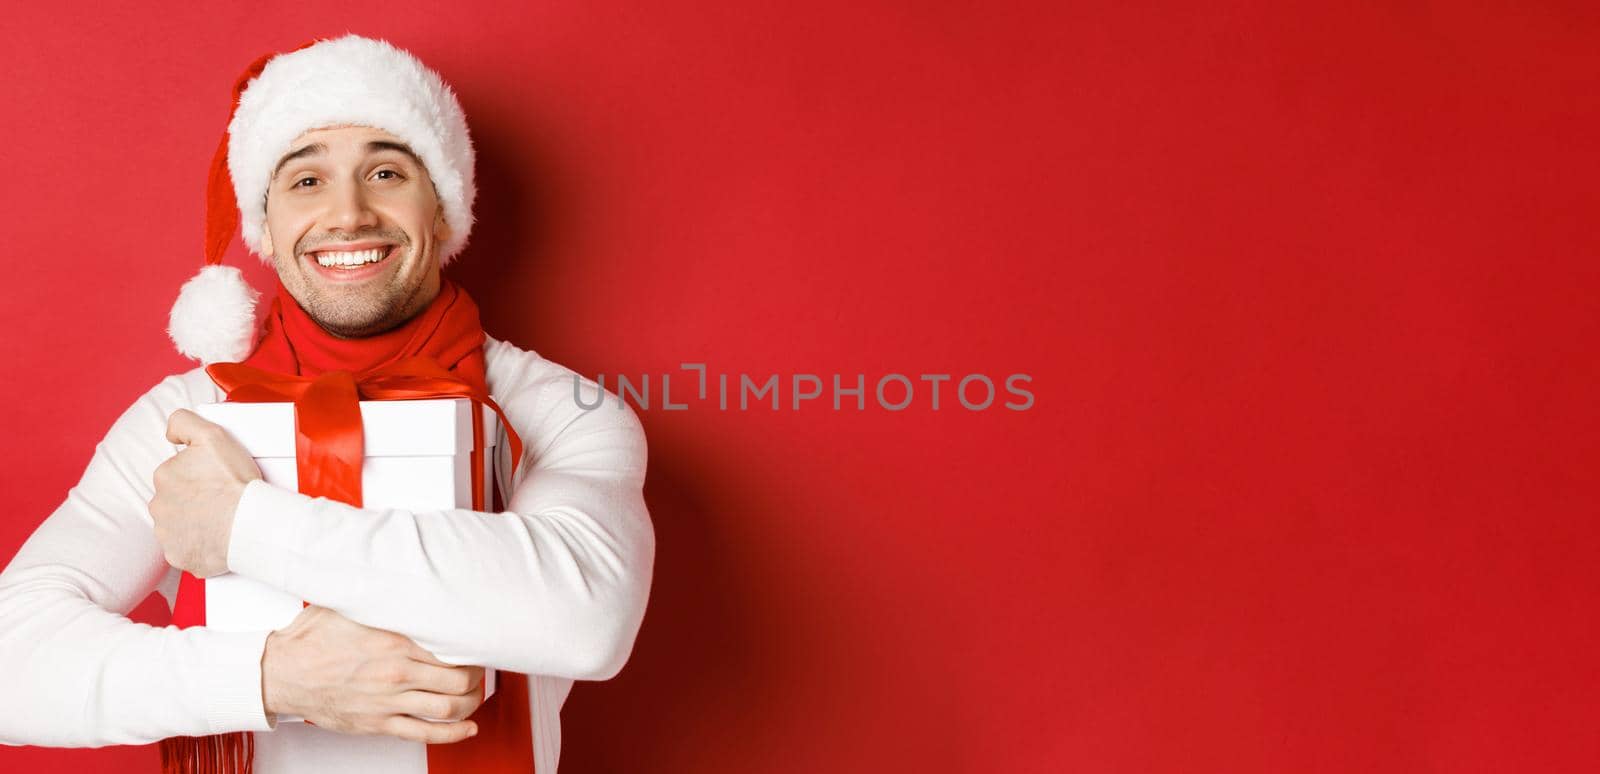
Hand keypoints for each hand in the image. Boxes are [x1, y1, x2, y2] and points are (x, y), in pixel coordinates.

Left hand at [151, 409, 261, 577]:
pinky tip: (219, 538)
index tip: (218, 480)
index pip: (177, 474)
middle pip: (176, 500)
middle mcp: (159, 506)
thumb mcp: (212, 436)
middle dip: (195, 500)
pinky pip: (186, 550)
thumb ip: (183, 422)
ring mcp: (167, 534)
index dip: (199, 475)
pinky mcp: (178, 557)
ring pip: (179, 525)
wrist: (252, 526)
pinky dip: (200, 546)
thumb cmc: (235, 484)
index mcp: (164, 476)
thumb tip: (170, 432)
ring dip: (197, 523)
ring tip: (224, 520)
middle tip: (223, 500)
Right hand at [262, 605, 484, 743]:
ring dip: (471, 703)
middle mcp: (395, 672)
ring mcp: (388, 701)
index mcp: (394, 641)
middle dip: (476, 675)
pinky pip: (425, 733)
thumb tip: (406, 575)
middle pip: (458, 678)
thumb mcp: (350, 605)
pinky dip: (453, 733)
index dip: (472, 646)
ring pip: (448, 708)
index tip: (477, 642)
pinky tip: (467, 728)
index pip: (452, 646)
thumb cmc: (312, 639)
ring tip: (475, 694)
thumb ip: (383, 597)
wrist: (281, 673)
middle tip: (479, 668)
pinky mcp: (378, 723)